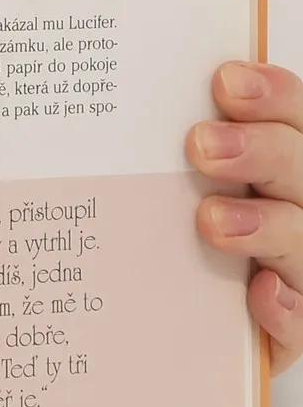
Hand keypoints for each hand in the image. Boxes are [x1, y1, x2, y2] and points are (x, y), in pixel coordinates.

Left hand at [187, 63, 302, 374]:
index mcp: (276, 163)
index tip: (226, 81)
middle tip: (202, 145)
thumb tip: (120, 112)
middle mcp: (295, 207)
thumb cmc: (177, 240)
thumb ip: (169, 154)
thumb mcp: (172, 184)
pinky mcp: (294, 325)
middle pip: (300, 168)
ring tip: (213, 221)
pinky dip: (286, 307)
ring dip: (267, 225)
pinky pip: (301, 318)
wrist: (185, 324)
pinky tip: (260, 294)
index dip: (272, 95)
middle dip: (261, 150)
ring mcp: (299, 268)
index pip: (292, 115)